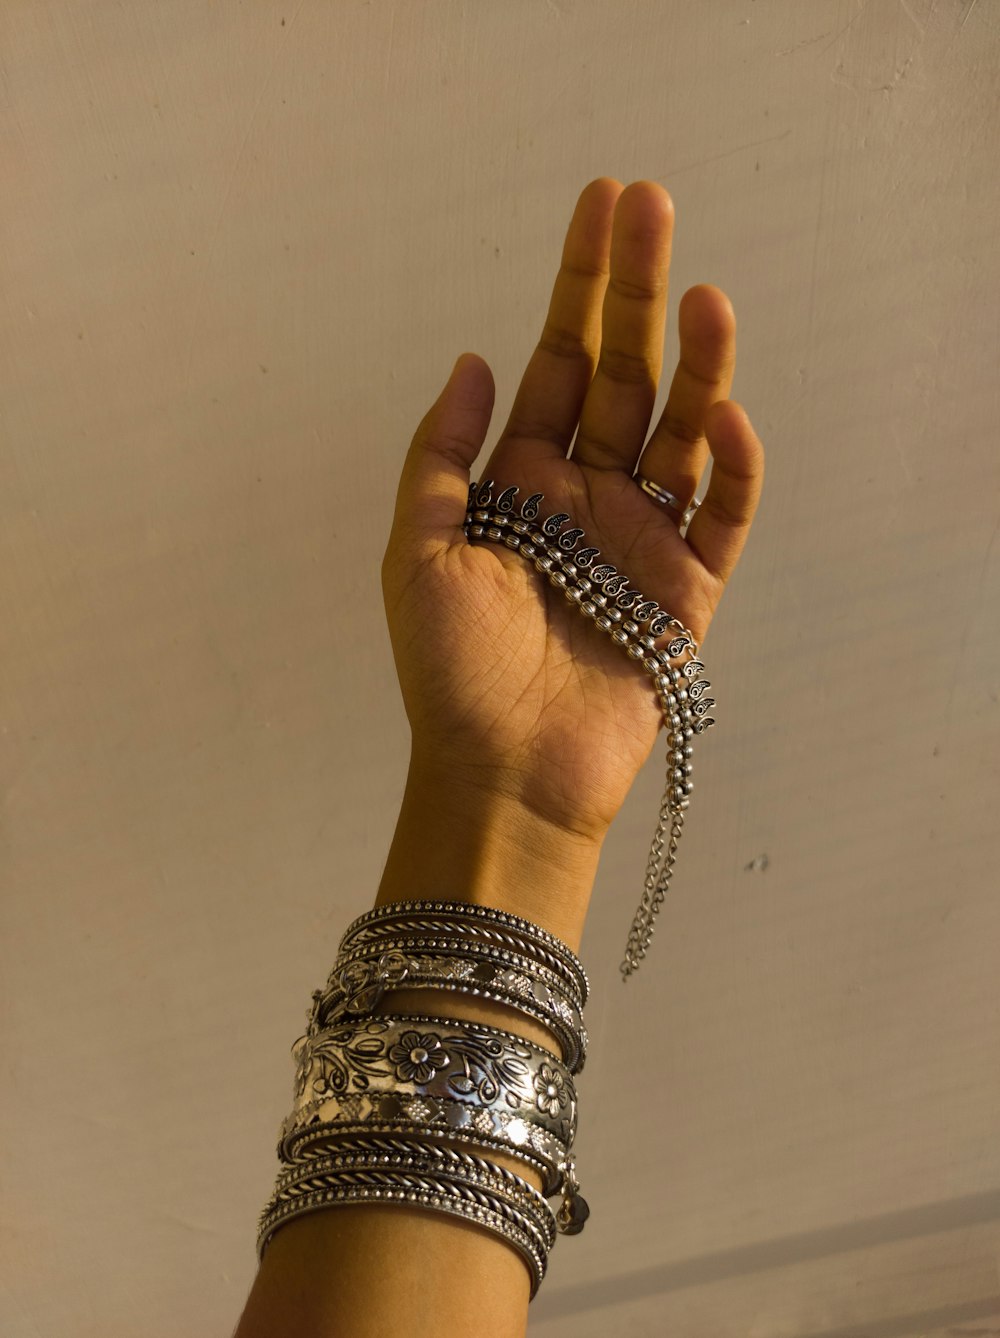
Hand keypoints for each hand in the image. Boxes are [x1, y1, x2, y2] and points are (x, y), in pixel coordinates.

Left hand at [381, 178, 764, 845]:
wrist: (502, 774)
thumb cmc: (450, 672)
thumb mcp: (420, 550)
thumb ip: (446, 454)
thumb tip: (474, 358)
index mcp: (522, 480)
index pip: (557, 362)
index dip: (578, 286)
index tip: (600, 206)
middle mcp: (587, 495)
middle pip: (621, 374)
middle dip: (635, 292)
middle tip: (652, 204)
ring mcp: (643, 537)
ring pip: (680, 429)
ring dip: (697, 362)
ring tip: (704, 295)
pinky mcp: (689, 588)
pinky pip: (723, 512)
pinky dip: (732, 463)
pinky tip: (719, 414)